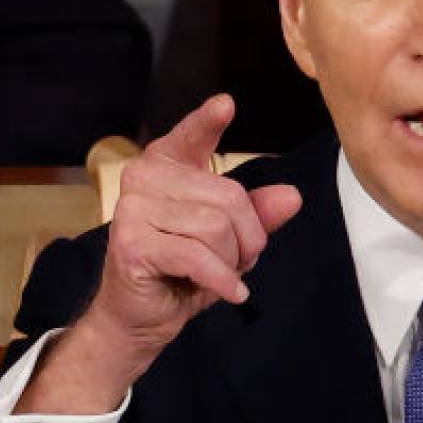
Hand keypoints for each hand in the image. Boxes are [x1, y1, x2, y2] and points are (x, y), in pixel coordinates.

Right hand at [17, 95, 301, 413]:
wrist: (140, 316)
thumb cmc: (181, 271)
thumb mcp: (229, 240)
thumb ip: (257, 214)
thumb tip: (291, 196)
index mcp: (166, 166)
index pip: (190, 136)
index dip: (208, 121)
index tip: (226, 106)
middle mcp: (144, 177)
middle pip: (228, 196)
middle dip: (247, 237)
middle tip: (237, 261)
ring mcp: (132, 209)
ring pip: (215, 227)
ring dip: (231, 261)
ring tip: (220, 274)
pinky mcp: (132, 243)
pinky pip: (198, 256)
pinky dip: (222, 280)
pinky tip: (230, 292)